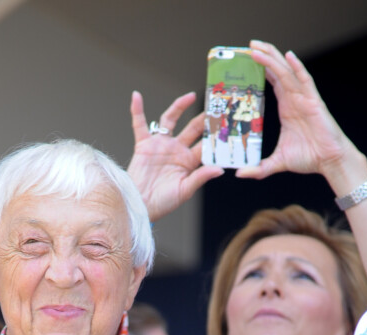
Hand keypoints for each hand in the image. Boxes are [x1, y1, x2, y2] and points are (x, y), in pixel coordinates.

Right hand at [127, 91, 223, 221]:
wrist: (140, 206)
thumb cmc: (163, 203)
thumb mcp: (185, 191)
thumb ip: (200, 177)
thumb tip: (219, 169)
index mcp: (189, 162)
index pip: (206, 144)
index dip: (217, 134)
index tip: (230, 122)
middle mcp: (176, 150)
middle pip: (193, 128)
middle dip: (205, 117)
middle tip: (217, 103)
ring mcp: (160, 146)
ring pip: (171, 120)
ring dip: (179, 107)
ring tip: (191, 96)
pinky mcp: (144, 145)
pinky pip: (140, 125)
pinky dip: (137, 110)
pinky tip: (136, 96)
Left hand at [237, 40, 355, 180]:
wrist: (329, 162)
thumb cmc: (308, 158)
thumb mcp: (276, 163)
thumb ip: (258, 168)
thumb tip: (239, 174)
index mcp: (286, 108)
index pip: (271, 83)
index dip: (260, 71)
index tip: (246, 62)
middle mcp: (294, 99)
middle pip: (277, 72)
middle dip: (264, 57)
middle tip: (248, 46)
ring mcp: (304, 99)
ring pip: (286, 73)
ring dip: (272, 59)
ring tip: (257, 48)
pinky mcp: (313, 102)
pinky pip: (304, 81)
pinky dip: (297, 68)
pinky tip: (288, 57)